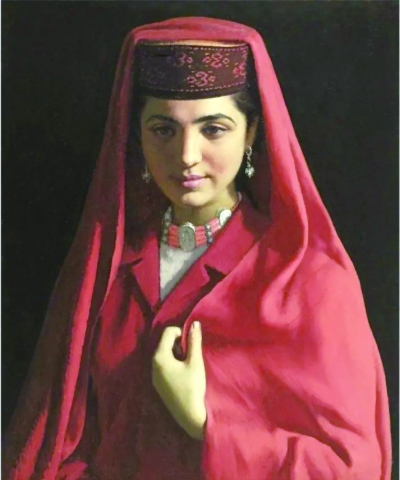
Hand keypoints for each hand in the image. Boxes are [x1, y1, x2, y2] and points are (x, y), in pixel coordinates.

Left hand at [152, 321, 206, 439]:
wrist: (190, 416)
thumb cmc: (193, 387)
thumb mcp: (195, 362)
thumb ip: (194, 341)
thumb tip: (194, 323)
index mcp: (160, 357)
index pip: (168, 332)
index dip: (181, 332)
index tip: (192, 342)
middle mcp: (153, 364)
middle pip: (164, 343)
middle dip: (178, 343)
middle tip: (191, 353)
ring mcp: (154, 375)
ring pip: (164, 354)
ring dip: (176, 353)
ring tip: (188, 363)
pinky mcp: (158, 384)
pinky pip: (163, 365)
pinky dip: (173, 363)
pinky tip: (183, 373)